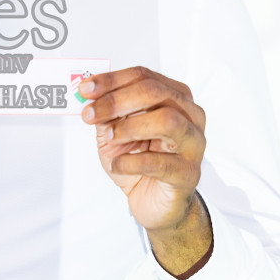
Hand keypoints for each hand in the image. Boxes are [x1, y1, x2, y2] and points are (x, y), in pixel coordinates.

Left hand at [80, 66, 206, 232]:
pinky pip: (159, 162)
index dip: (112, 80)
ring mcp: (193, 143)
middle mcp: (190, 115)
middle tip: (91, 113)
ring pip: (166, 120)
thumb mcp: (115, 133)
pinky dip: (130, 161)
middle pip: (155, 92)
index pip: (144, 76)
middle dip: (116, 100)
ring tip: (109, 137)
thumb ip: (106, 113)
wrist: (155, 202)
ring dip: (129, 126)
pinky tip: (118, 165)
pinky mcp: (188, 172)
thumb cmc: (139, 163)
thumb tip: (88, 96)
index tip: (86, 89)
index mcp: (174, 97)